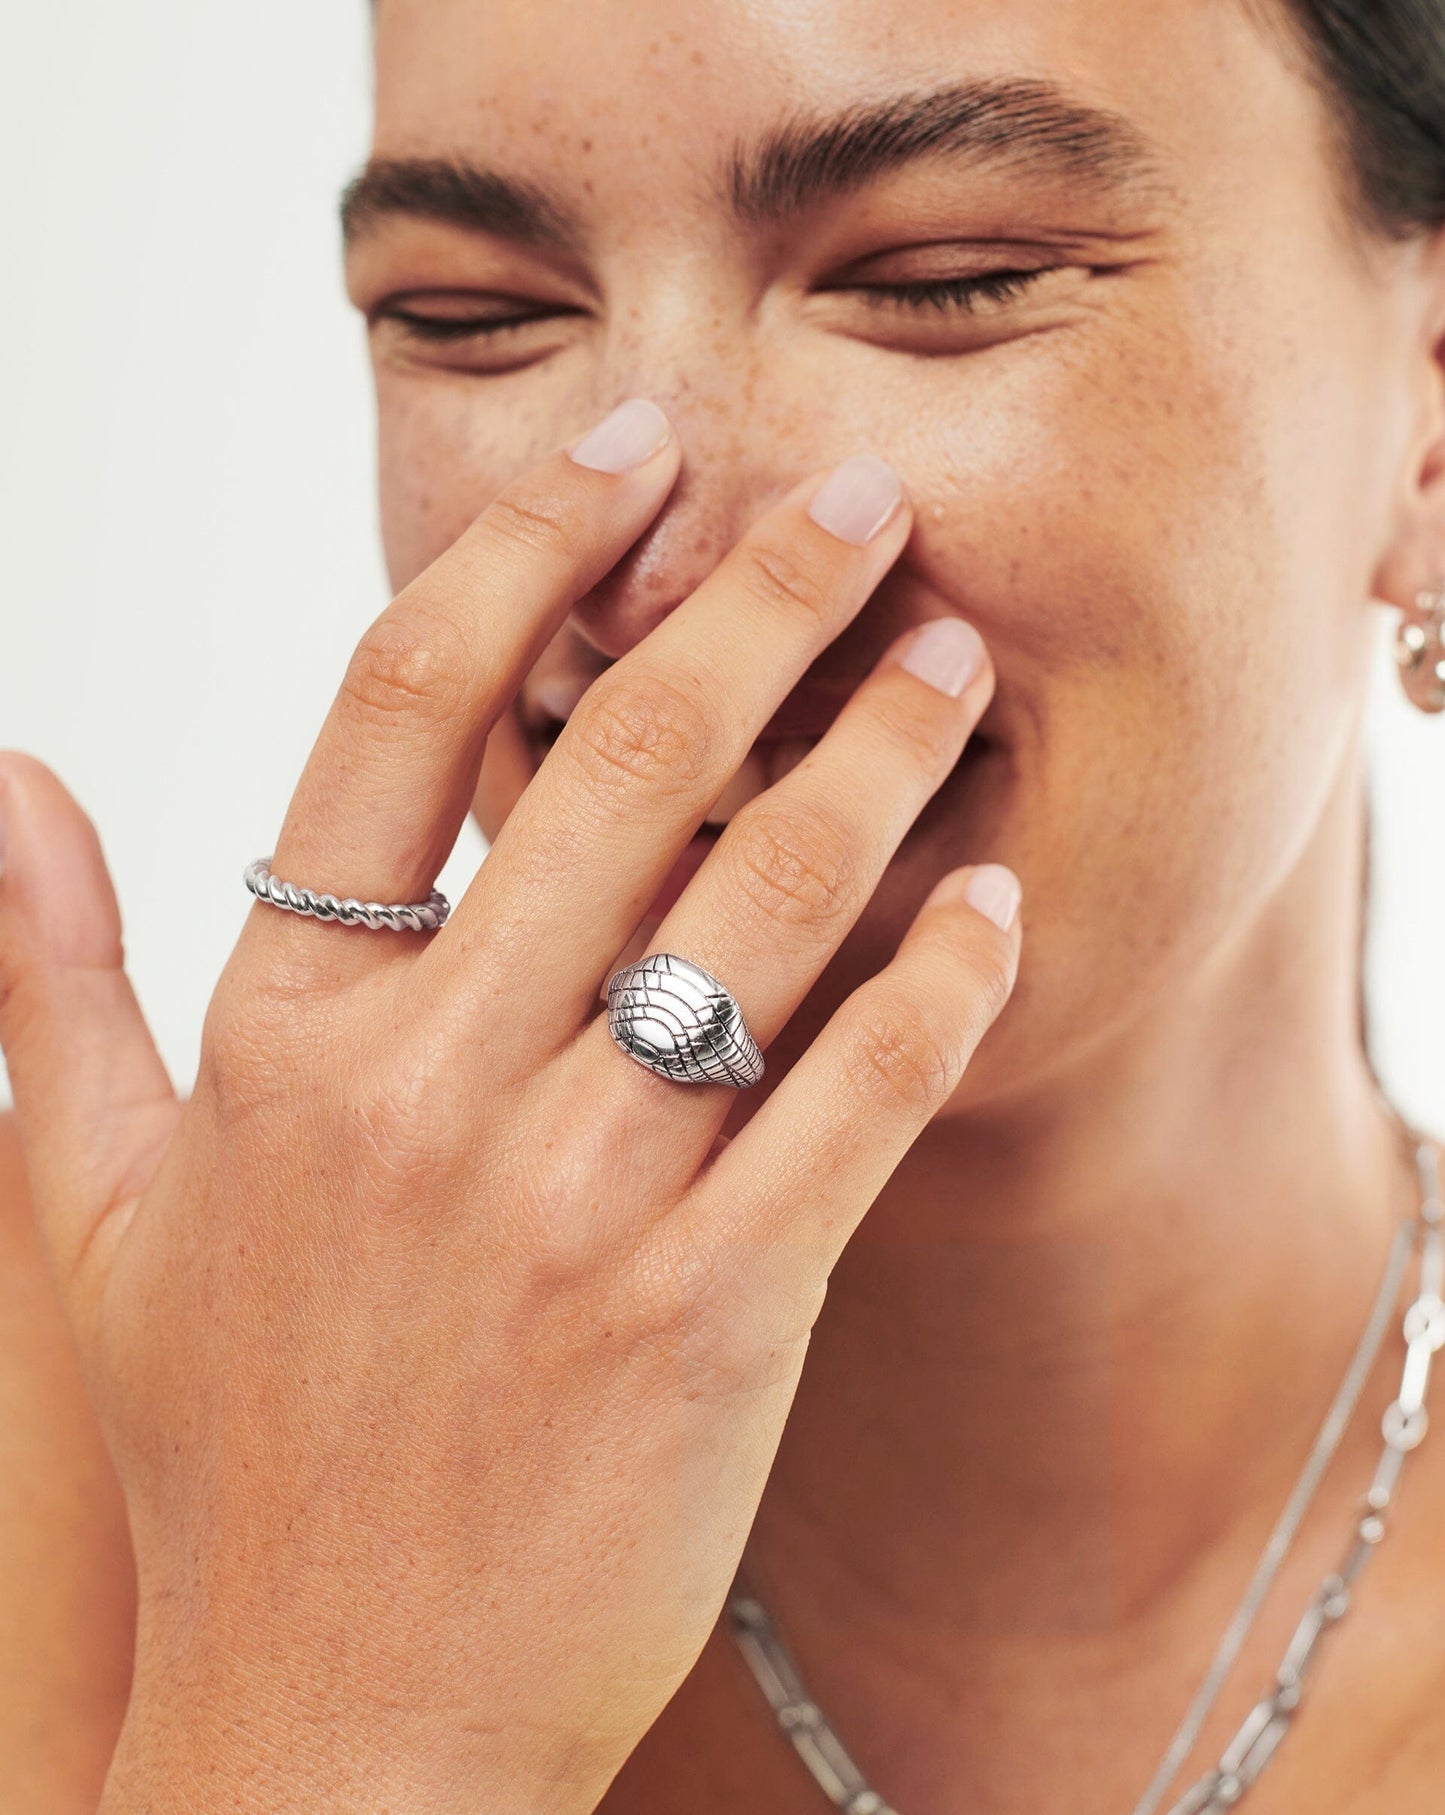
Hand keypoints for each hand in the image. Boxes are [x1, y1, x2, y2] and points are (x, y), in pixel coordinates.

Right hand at [0, 399, 1019, 1813]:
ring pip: (765, 907)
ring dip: (879, 755)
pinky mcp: (710, 1315)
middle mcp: (424, 1088)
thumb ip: (47, 975)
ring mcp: (572, 1203)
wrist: (333, 1721)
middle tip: (865, 499)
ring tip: (953, 657)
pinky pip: (856, 1100)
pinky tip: (997, 896)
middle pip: (622, 763)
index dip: (525, 548)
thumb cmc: (231, 1449)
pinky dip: (943, 982)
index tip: (626, 449)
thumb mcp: (92, 1202)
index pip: (402, 707)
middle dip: (760, 602)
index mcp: (282, 1033)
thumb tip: (5, 777)